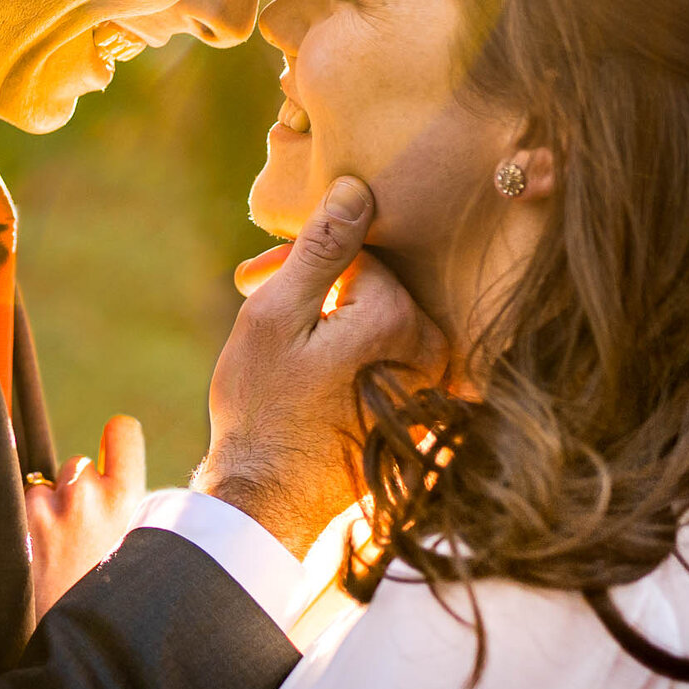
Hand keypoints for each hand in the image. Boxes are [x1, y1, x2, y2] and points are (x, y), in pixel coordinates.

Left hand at [25, 416, 148, 615]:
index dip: (116, 440)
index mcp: (127, 501)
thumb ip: (128, 514)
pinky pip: (19, 513)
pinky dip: (25, 533)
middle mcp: (85, 495)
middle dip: (77, 493)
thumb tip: (105, 478)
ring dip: (47, 515)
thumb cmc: (114, 608)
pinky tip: (35, 567)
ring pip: (43, 491)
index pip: (122, 431)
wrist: (80, 654)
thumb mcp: (142, 556)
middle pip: (78, 467)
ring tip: (57, 564)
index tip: (111, 451)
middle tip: (82, 542)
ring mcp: (43, 509)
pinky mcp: (11, 527)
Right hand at [198, 176, 444, 557]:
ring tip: (285, 351)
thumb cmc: (263, 408)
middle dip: (318, 291)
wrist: (270, 501)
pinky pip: (391, 357)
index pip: (357, 252)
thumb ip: (321, 248)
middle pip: (374, 285)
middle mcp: (431, 348)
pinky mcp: (423, 412)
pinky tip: (311, 380)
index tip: (256, 284)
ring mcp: (432, 385)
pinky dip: (352, 356)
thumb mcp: (274, 316)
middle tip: (260, 309)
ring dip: (332, 322)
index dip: (301, 263)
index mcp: (398, 317)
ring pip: (380, 320)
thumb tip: (357, 188)